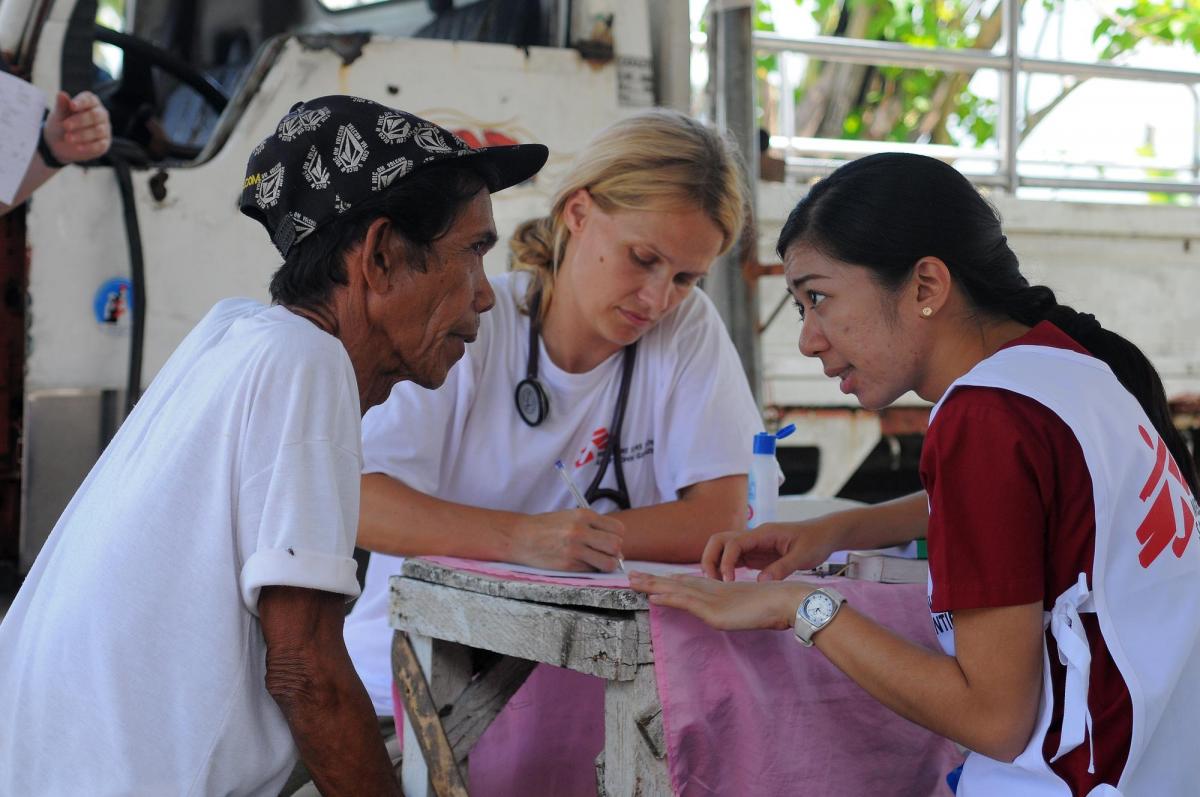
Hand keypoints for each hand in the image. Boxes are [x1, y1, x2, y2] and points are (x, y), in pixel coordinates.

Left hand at [43, 91, 111, 164]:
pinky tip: (77, 147)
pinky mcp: (104, 143)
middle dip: (80, 120)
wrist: (60, 143)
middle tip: (65, 125)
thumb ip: (61, 105)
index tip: (71, 105)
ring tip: (67, 138)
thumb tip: (61, 94)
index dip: (81, 102)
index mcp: (90, 102)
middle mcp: (101, 114)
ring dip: (82, 135)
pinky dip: (88, 146)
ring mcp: (104, 129)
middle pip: (95, 115)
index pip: (90, 100)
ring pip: (98, 131)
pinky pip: (100, 145)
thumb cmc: (61, 124)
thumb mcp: (59, 115)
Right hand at [510, 508, 625, 571]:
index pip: (618, 529)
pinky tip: (581, 564)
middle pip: (616, 546)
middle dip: (614, 552)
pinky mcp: (568, 565)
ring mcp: (574, 549)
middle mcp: (581, 531)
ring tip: (597, 562)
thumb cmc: (546, 527)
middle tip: (605, 553)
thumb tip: (616, 547)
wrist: (520, 537)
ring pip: (608, 562)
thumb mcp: (570, 517)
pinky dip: (591, 570)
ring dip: (606, 564)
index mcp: (583, 515)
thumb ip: (592, 527)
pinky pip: (592, 571)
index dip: (617, 536)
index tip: (609, 540)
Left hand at [628, 571, 810, 630]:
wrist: (788, 601)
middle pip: (676, 584)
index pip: (688, 584)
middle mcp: (712, 591)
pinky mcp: (714, 610)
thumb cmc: (776, 605)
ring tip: (632, 582)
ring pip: (676, 590)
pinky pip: (687, 603)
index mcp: (720, 590)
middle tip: (630, 577)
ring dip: (653, 586)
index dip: (668, 581)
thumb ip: (738, 607)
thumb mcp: (751, 607)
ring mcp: (712, 599)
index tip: (652, 579)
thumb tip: (730, 612)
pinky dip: (669, 599)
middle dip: (653, 581)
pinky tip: (654, 598)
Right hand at [702, 518, 845, 582]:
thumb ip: (782, 568)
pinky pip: (734, 559)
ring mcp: (753, 545)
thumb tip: (761, 582)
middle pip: (719, 541)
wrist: (825, 535)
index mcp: (763, 533)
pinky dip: (726, 569)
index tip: (728, 581)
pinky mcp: (756, 554)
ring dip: (716, 565)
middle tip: (713, 582)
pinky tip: (727, 585)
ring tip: (718, 586)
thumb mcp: (803, 556)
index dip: (726, 561)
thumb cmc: (816, 542)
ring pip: (723, 550)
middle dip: (710, 559)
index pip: (733, 543)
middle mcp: (754, 537)